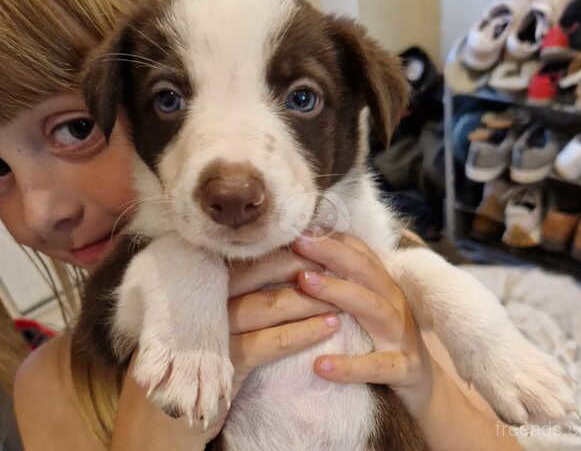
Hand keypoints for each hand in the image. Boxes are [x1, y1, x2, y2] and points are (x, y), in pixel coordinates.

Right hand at [114, 249, 340, 448]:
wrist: (159, 417)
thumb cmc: (190, 362)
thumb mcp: (206, 321)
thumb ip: (228, 294)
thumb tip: (270, 266)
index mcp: (200, 283)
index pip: (245, 255)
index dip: (282, 247)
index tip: (315, 241)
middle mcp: (204, 299)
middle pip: (261, 272)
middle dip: (303, 265)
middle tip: (336, 261)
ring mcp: (211, 329)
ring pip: (270, 303)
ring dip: (311, 298)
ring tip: (342, 295)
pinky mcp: (221, 362)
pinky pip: (269, 341)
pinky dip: (303, 332)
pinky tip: (327, 327)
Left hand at [291, 232, 433, 418]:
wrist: (427, 386)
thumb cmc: (386, 342)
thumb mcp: (368, 309)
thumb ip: (346, 286)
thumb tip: (302, 262)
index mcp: (384, 288)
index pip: (361, 253)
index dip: (332, 238)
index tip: (301, 227)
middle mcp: (394, 304)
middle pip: (364, 270)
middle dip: (330, 252)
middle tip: (297, 242)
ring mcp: (401, 335)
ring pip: (371, 307)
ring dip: (337, 291)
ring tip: (304, 282)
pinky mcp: (403, 369)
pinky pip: (376, 366)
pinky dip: (349, 366)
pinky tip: (320, 364)